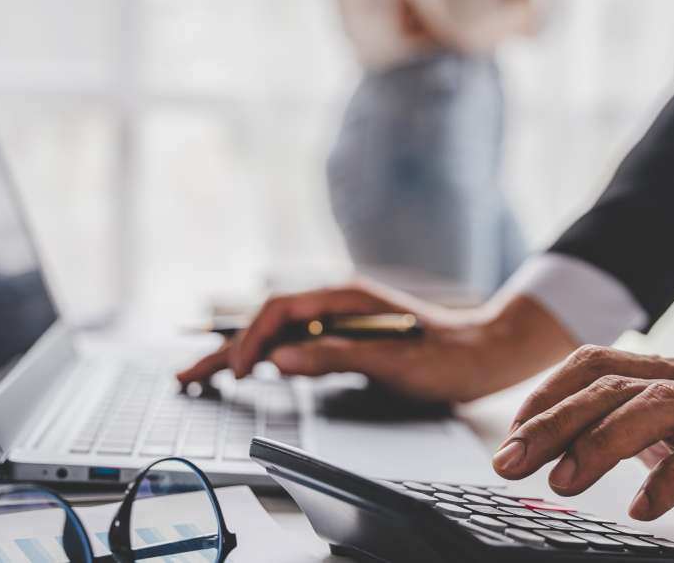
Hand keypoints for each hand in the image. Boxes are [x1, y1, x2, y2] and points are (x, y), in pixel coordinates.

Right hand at [176, 280, 577, 402]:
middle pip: (267, 321)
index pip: (280, 310)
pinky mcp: (344, 337)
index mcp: (345, 297)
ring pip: (276, 334)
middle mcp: (336, 303)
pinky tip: (248, 370)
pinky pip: (293, 344)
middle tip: (187, 376)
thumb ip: (335, 356)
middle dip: (225, 347)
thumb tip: (282, 359)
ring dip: (237, 354)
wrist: (486, 351)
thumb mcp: (393, 360)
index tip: (238, 371)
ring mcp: (338, 319)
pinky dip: (263, 358)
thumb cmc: (448, 355)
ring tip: (200, 375)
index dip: (252, 340)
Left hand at [492, 345, 673, 547]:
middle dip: (552, 425)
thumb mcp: (667, 436)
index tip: (511, 439)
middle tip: (511, 464)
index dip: (546, 396)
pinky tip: (641, 510)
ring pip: (652, 410)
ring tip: (562, 484)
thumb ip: (617, 429)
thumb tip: (543, 447)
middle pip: (610, 389)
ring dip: (599, 446)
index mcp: (665, 377)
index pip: (593, 365)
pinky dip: (667, 482)